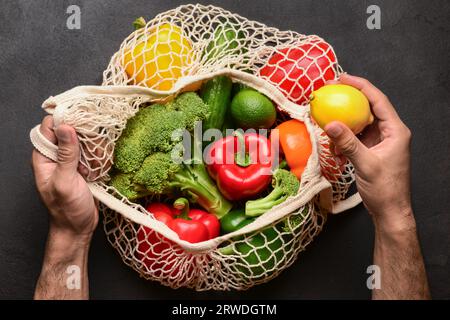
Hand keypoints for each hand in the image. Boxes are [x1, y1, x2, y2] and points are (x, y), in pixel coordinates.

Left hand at [31, 116, 97, 239]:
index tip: (82, 127)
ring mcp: (70, 160)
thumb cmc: (67, 210)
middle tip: (89, 155)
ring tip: (91, 169)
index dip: (65, 122)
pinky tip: (96, 172)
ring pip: (85, 141)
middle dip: (84, 139)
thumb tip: (66, 127)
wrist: (78, 227)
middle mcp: (56, 155)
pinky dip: (99, 159)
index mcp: (44, 156)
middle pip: (71, 130)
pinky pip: (94, 152)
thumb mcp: (65, 181)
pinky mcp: (83, 166)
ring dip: (93, 151)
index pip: (50, 127)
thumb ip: (66, 154)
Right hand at [324, 74, 413, 232]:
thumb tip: (331, 124)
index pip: (378, 100)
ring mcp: (379, 141)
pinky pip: (354, 138)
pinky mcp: (371, 150)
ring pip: (359, 123)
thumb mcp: (365, 164)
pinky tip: (334, 148)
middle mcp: (389, 132)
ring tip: (328, 123)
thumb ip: (348, 143)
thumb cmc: (385, 189)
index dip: (361, 86)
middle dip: (349, 101)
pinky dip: (343, 140)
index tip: (343, 78)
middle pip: (368, 108)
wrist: (389, 210)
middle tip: (330, 93)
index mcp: (395, 131)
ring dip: (343, 124)